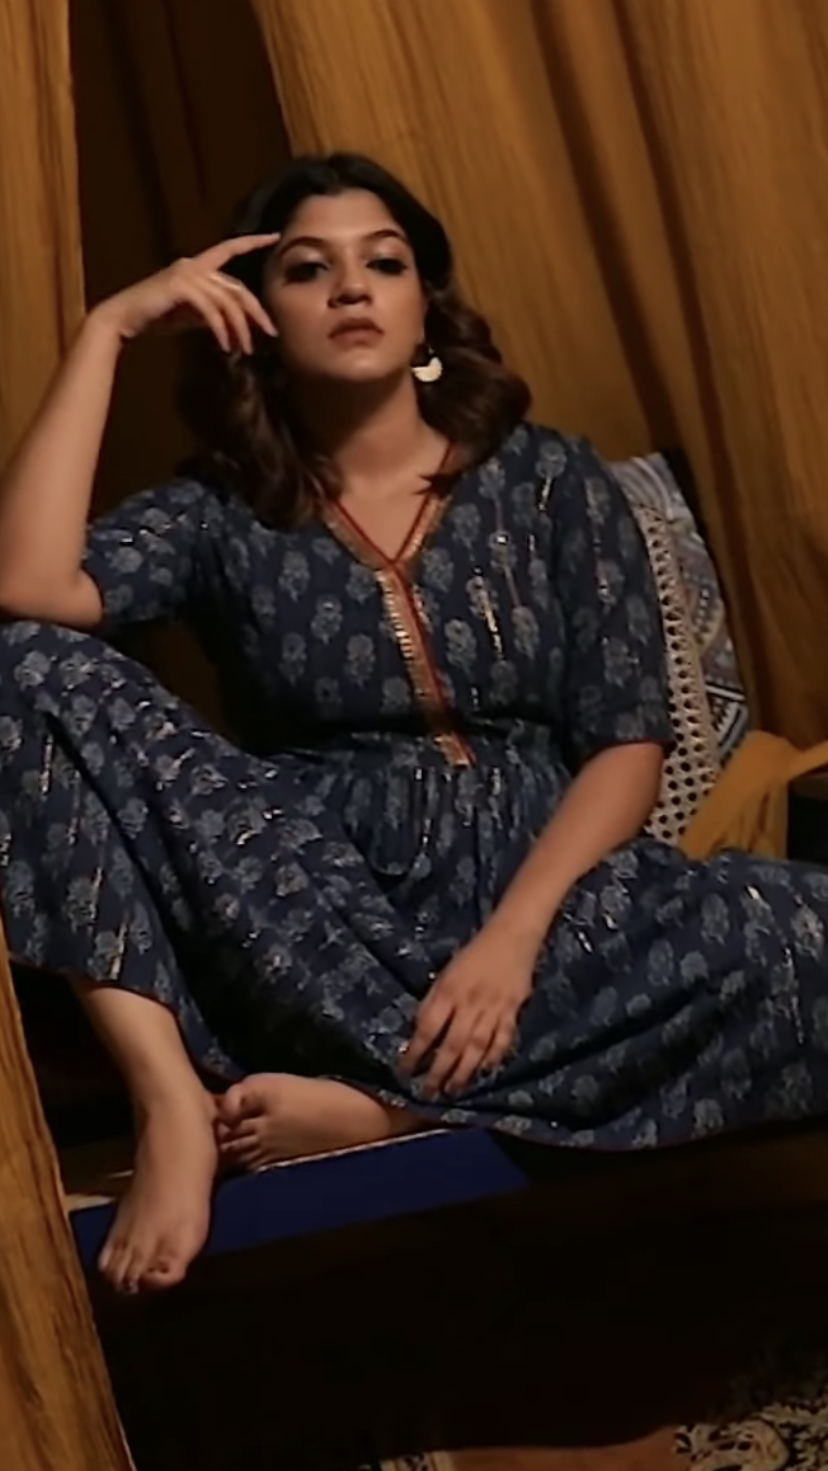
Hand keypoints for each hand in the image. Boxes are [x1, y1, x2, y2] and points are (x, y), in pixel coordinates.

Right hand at [93, 234, 280, 353]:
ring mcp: (186, 274)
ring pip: (227, 301)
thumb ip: (211, 312)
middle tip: (271, 333)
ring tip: (245, 349)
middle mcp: (193, 265)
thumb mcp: (190, 314)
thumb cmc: (156, 317)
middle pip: (236, 287)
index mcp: (197, 266)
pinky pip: (211, 310)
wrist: (123, 318)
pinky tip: (225, 347)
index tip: (275, 236)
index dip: (253, 241)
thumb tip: (234, 324)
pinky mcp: (180, 287)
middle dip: (256, 312)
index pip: (229, 249)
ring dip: (240, 328)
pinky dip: (221, 330)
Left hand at [400, 923, 536, 1098]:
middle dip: (438, 1072)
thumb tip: (420, 1034)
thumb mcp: (445, 974)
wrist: (512, 937)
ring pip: (476, 1048)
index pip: (427, 1029)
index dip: (415, 1053)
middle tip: (428, 1094)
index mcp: (448, 991)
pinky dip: (493, 1059)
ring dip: (463, 1073)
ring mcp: (494, 1009)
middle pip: (452, 1045)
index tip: (405, 1072)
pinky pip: (502, 1041)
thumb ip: (435, 1003)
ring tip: (452, 1090)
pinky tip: (483, 1072)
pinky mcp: (514, 1012)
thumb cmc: (473, 955)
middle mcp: (470, 1003)